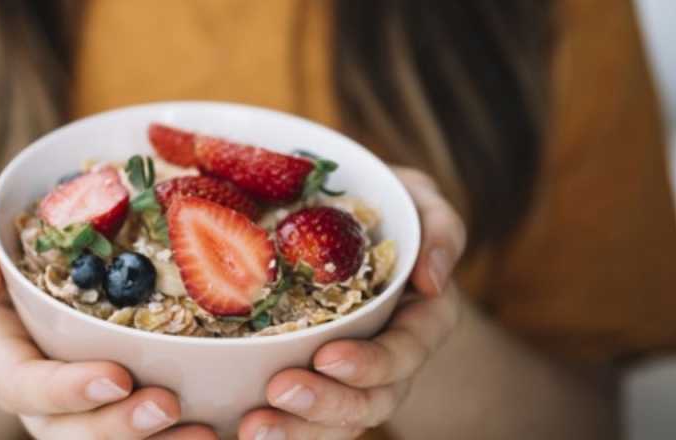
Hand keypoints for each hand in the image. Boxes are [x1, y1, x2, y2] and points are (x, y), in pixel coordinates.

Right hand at [0, 185, 216, 439]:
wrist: (42, 259)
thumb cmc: (7, 236)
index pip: (20, 385)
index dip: (65, 390)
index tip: (117, 377)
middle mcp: (32, 395)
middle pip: (66, 435)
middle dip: (117, 429)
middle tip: (167, 405)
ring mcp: (72, 411)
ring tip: (204, 432)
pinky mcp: (111, 411)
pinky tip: (215, 430)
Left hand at [238, 168, 465, 438]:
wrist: (355, 233)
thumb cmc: (390, 212)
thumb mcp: (420, 203)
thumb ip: (439, 229)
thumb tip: (433, 279)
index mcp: (421, 322)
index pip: (404, 354)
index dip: (370, 364)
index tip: (327, 356)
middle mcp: (392, 361)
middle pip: (369, 402)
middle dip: (326, 402)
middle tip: (279, 390)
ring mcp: (355, 380)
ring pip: (336, 423)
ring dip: (296, 431)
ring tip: (253, 426)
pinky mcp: (317, 384)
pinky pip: (303, 422)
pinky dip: (278, 431)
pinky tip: (236, 428)